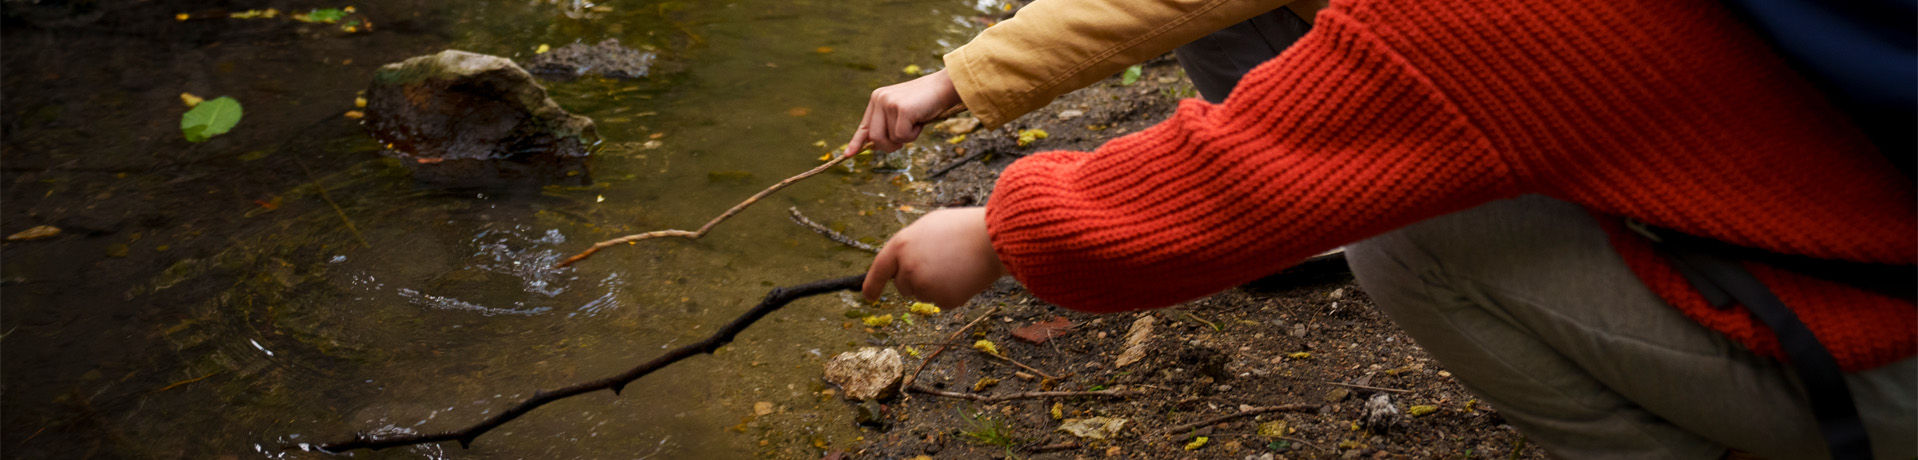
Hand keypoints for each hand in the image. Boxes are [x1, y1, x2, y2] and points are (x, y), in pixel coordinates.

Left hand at [844, 69, 962, 155]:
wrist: (944, 87)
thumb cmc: (925, 103)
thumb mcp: (901, 112)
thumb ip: (887, 125)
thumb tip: (874, 146)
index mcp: (877, 98)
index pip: (864, 126)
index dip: (857, 142)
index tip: (848, 154)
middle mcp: (879, 99)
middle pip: (874, 137)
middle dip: (889, 146)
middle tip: (904, 140)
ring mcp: (888, 103)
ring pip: (889, 138)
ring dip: (905, 138)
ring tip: (915, 123)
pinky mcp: (901, 109)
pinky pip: (902, 136)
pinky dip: (913, 135)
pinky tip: (920, 121)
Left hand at [863, 207, 1005, 307]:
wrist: (993, 239)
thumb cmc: (963, 228)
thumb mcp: (928, 226)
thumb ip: (910, 245)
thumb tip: (903, 263)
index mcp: (901, 245)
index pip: (879, 269)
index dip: (872, 284)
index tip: (869, 297)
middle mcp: (908, 267)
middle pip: (903, 286)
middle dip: (916, 280)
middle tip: (941, 262)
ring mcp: (925, 285)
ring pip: (922, 294)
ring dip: (935, 286)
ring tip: (955, 265)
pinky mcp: (943, 300)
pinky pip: (941, 302)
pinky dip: (952, 294)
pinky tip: (964, 277)